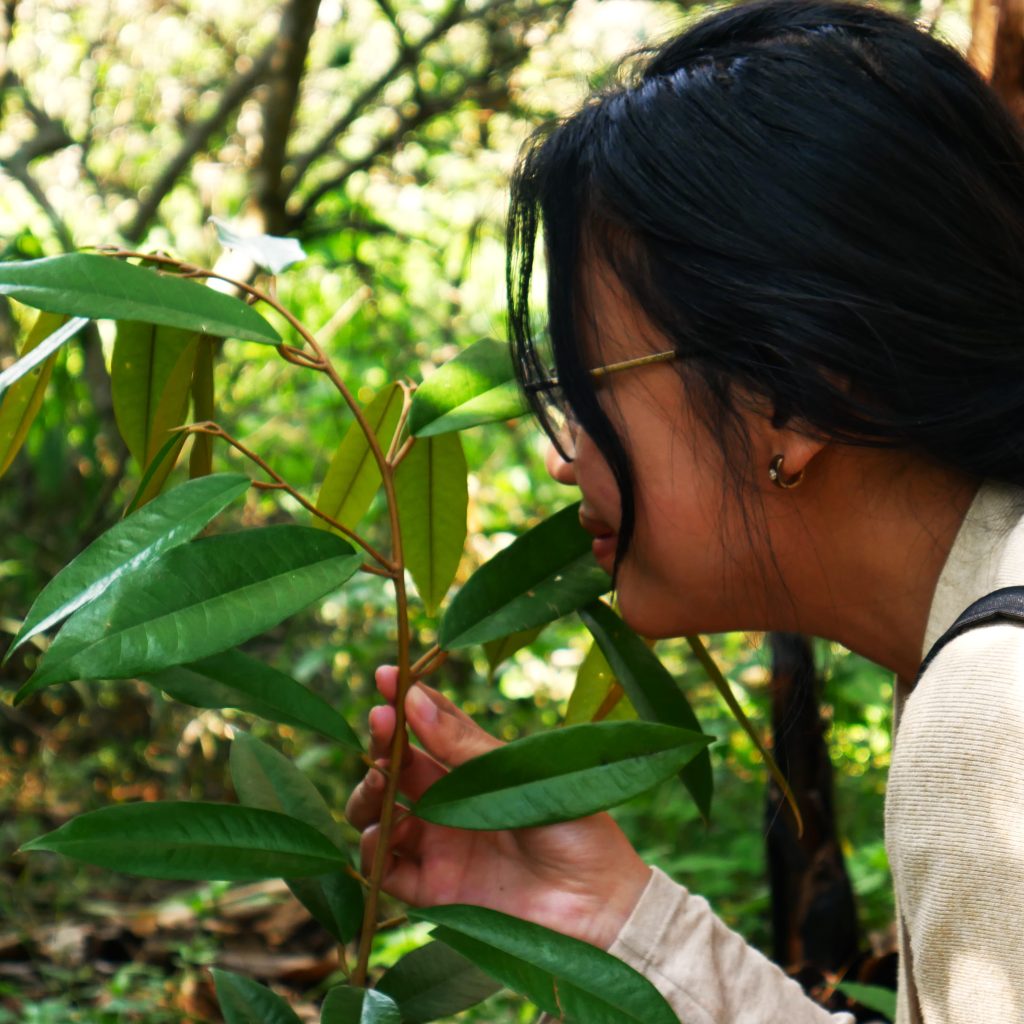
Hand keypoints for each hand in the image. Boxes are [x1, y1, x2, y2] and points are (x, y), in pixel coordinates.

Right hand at [346, 667, 651, 950]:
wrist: (603, 905)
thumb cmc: (577, 828)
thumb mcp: (524, 777)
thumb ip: (465, 747)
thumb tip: (413, 698)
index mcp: (477, 769)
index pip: (432, 725)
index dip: (406, 699)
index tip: (387, 674)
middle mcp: (451, 804)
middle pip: (398, 768)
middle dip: (382, 745)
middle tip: (381, 727)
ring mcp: (441, 846)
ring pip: (381, 815)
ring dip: (369, 795)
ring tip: (379, 781)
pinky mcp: (437, 890)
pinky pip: (388, 871)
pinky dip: (373, 853)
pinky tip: (381, 835)